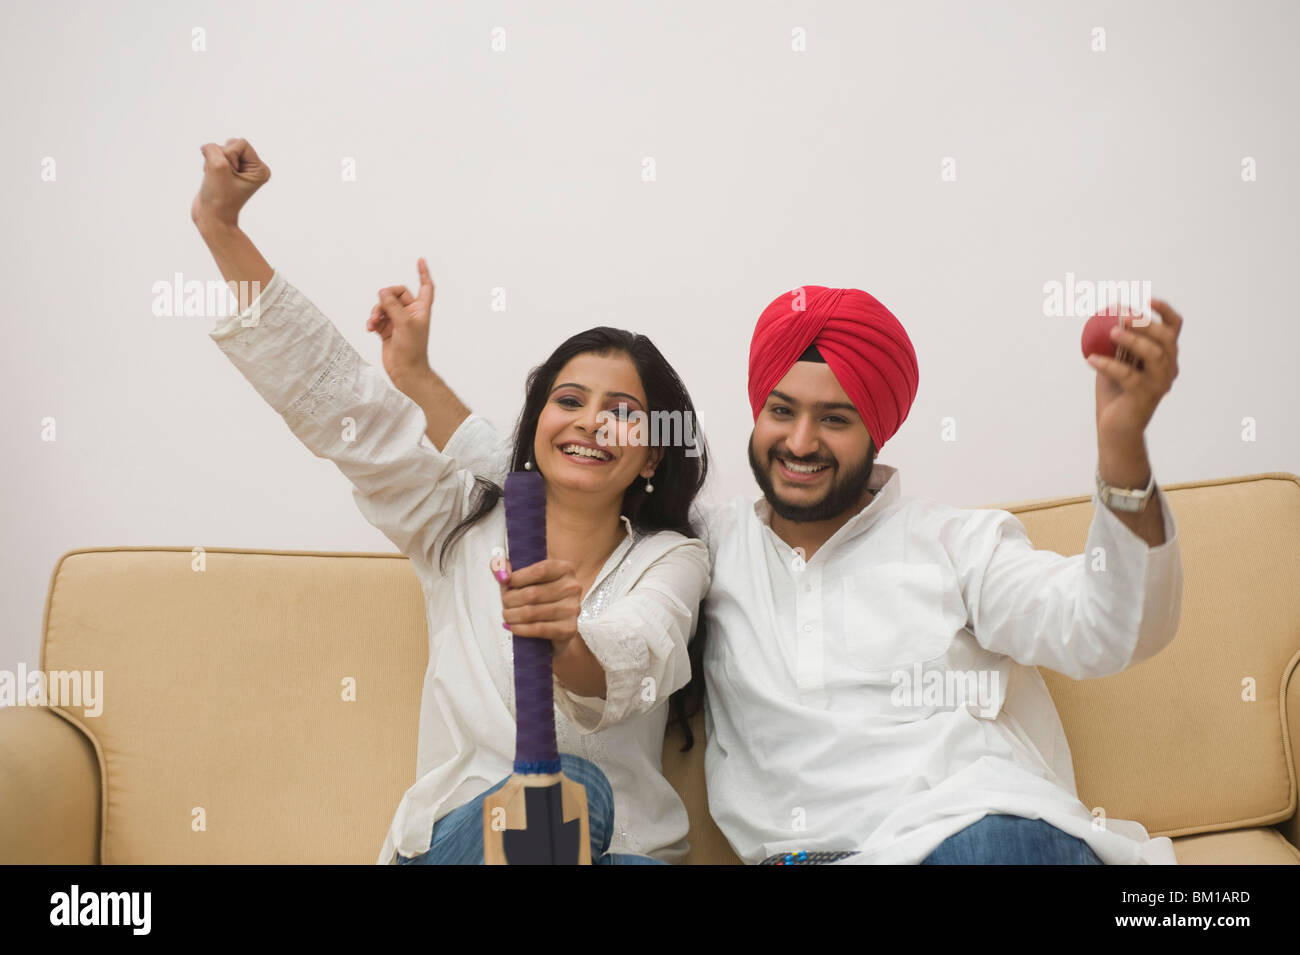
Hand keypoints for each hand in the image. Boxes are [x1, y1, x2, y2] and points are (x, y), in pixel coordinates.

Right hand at [192, 138, 270, 227]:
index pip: (241, 143)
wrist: (211, 218)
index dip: (229, 155)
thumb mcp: (218, 167)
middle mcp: (253, 168)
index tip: (229, 175)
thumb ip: (213, 148)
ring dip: (212, 161)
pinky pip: (213, 155)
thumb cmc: (218, 197)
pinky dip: (208, 165)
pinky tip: (211, 179)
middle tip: (222, 179)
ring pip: (220, 149)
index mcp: (260, 169)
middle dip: (220, 157)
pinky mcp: (227, 171)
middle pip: (231, 143)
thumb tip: (208, 148)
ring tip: (216, 179)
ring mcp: (240, 170)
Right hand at [369, 258, 433, 392]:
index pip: (425, 287)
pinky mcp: (387, 330)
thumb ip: (393, 305)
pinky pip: (377, 317)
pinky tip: (371, 328)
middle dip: (385, 299)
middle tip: (381, 309)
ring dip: (376, 312)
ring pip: (384, 305)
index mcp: (421, 309)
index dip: (424, 273)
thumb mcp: (404, 323)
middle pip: (396, 294)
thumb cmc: (412, 350)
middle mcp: (410, 313)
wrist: (405, 371)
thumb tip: (383, 292)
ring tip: (374, 323)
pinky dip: (372, 321)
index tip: (420, 261)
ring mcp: (398, 321)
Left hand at [492, 554, 581, 649]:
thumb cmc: (542, 597)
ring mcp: (572, 609)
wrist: (558, 624)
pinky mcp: (568, 628)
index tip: (506, 583)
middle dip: (510, 599)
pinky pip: (538, 629)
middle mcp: (572, 587)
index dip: (518, 577)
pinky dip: (520, 628)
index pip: (539, 570)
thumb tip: (499, 571)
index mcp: (565, 569)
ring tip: (507, 615)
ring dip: (512, 615)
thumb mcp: (527, 577)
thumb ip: (508, 567)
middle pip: (532, 594)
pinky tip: (513, 626)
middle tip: (505, 603)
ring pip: (532, 612)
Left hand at [1086, 298, 1183, 445]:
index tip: (1146, 299)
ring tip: (1110, 332)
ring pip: (1153, 355)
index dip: (1164, 311)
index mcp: (1165, 357)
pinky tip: (1090, 359)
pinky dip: (1108, 365)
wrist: (1115, 429)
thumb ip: (1116, 343)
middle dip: (1146, 323)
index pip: (1174, 329)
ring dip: (1132, 340)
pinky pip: (1128, 376)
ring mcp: (1159, 384)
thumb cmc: (1115, 393)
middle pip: (1166, 339)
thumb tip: (1107, 315)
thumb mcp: (1116, 362)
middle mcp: (1168, 369)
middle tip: (1122, 315)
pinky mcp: (1145, 397)